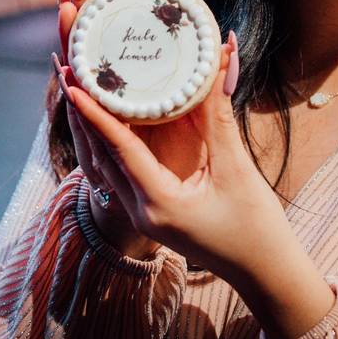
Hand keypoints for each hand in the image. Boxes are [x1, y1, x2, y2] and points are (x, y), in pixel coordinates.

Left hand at [56, 0, 333, 338]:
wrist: (265, 273)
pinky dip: (115, 144)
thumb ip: (220, 116)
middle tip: (71, 72)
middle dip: (86, 114)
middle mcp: (142, 213)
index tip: (74, 83)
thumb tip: (218, 65)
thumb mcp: (237, 169)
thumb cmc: (257, 228)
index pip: (119, 151)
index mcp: (159, 205)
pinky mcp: (154, 213)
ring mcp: (145, 216)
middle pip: (103, 157)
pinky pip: (125, 173)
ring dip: (96, 128)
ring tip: (83, 87)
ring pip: (109, 165)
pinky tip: (113, 119)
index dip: (96, 114)